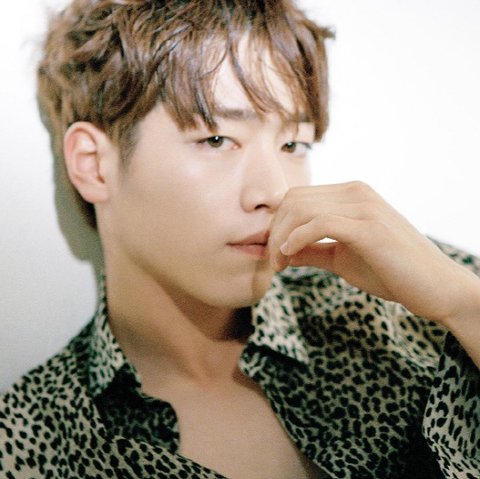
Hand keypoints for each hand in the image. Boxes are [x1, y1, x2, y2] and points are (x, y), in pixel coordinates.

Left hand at [269, 181, 479, 325]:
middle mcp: (356, 192)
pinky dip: (297, 238)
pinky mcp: (370, 227)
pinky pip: (320, 223)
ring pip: (302, 209)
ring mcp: (365, 207)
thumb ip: (313, 251)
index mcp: (351, 195)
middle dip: (274, 231)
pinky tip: (289, 255)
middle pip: (294, 200)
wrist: (435, 288)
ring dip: (281, 238)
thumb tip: (282, 251)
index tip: (274, 252)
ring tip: (280, 264)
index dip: (278, 223)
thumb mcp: (342, 260)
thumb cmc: (391, 272)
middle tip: (274, 261)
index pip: (297, 197)